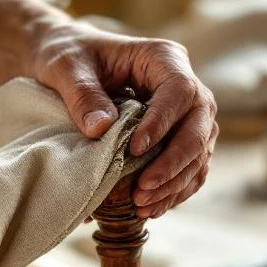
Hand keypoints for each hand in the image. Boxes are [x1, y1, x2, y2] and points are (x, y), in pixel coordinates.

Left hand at [27, 20, 217, 219]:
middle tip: (142, 191)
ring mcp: (185, 113)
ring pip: (199, 152)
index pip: (179, 91)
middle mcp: (183, 84)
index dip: (163, 123)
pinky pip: (188, 167)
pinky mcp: (176, 137)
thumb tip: (101, 128)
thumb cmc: (69, 57)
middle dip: (174, 163)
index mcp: (162, 58)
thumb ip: (82, 95)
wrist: (68, 63)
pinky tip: (150, 209)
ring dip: (175, 184)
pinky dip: (173, 190)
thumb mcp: (67, 68)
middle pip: (199, 126)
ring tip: (143, 207)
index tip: (135, 150)